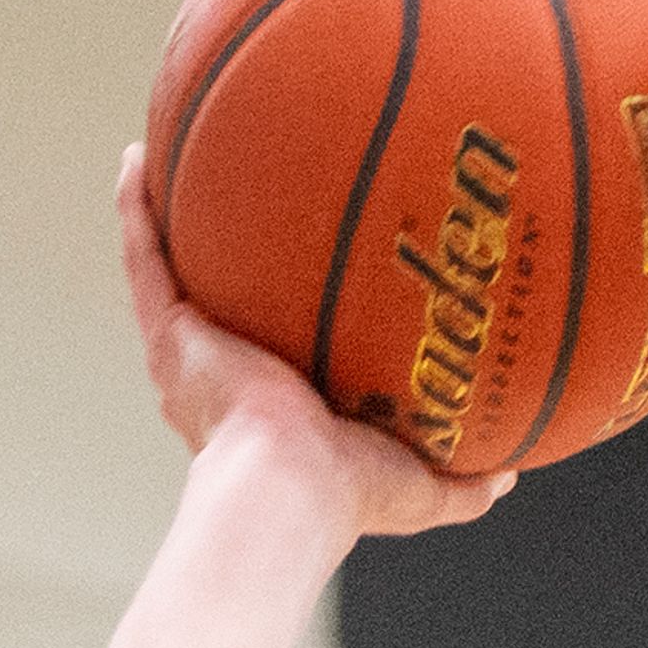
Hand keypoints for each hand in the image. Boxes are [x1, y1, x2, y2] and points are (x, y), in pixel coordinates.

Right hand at [117, 146, 508, 536]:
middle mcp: (229, 373)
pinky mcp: (170, 334)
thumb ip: (468, 479)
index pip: (284, 346)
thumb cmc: (351, 496)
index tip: (311, 270)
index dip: (290, 312)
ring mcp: (194, 351)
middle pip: (227, 298)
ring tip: (172, 151)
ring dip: (168, 214)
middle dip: (231, 254)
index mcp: (280, 406)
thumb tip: (513, 471)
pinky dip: (135, 208)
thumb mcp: (425, 488)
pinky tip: (135, 157)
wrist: (290, 488)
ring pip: (173, 267)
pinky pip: (145, 257)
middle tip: (247, 197)